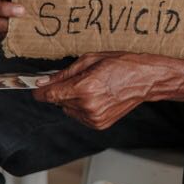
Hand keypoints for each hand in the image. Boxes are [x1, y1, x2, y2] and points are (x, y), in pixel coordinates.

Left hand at [33, 52, 154, 129]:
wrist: (146, 79)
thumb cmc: (122, 64)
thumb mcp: (91, 59)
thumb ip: (64, 73)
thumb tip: (43, 81)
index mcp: (84, 87)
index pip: (49, 95)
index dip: (41, 91)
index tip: (38, 88)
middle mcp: (87, 105)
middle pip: (58, 101)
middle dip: (63, 90)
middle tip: (81, 79)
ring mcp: (93, 117)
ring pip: (68, 109)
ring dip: (74, 100)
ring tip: (93, 88)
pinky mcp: (99, 124)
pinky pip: (80, 116)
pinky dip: (83, 107)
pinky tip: (98, 97)